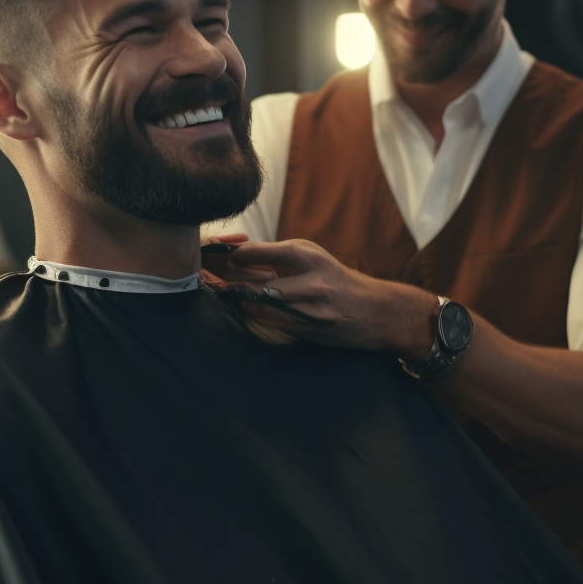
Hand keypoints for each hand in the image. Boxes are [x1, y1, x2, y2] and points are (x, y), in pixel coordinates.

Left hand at [203, 237, 438, 359]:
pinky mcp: (311, 330)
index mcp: (308, 255)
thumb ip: (279, 258)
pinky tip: (244, 310)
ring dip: (237, 301)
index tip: (207, 256)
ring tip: (217, 292)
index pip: (256, 253)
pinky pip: (273, 324)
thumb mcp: (314, 258)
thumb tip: (236, 256)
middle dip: (226, 282)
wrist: (378, 311)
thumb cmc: (339, 280)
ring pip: (260, 307)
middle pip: (253, 282)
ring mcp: (310, 309)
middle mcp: (309, 280)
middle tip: (204, 278)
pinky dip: (255, 316)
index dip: (227, 256)